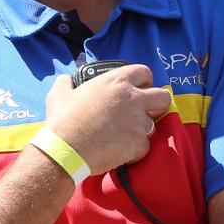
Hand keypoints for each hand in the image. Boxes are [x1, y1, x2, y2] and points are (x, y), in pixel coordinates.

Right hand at [43, 64, 171, 175]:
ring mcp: (138, 121)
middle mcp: (132, 99)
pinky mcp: (139, 143)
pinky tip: (119, 151)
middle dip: (158, 104)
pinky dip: (134, 151)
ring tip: (122, 136)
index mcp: (116, 82)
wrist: (65, 149)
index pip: (144, 72)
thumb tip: (66, 80)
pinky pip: (144, 146)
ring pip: (153, 125)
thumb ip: (67, 83)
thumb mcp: (59, 94)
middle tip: (146, 111)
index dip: (144, 81)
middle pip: (163, 96)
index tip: (139, 89)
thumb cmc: (62, 121)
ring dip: (140, 130)